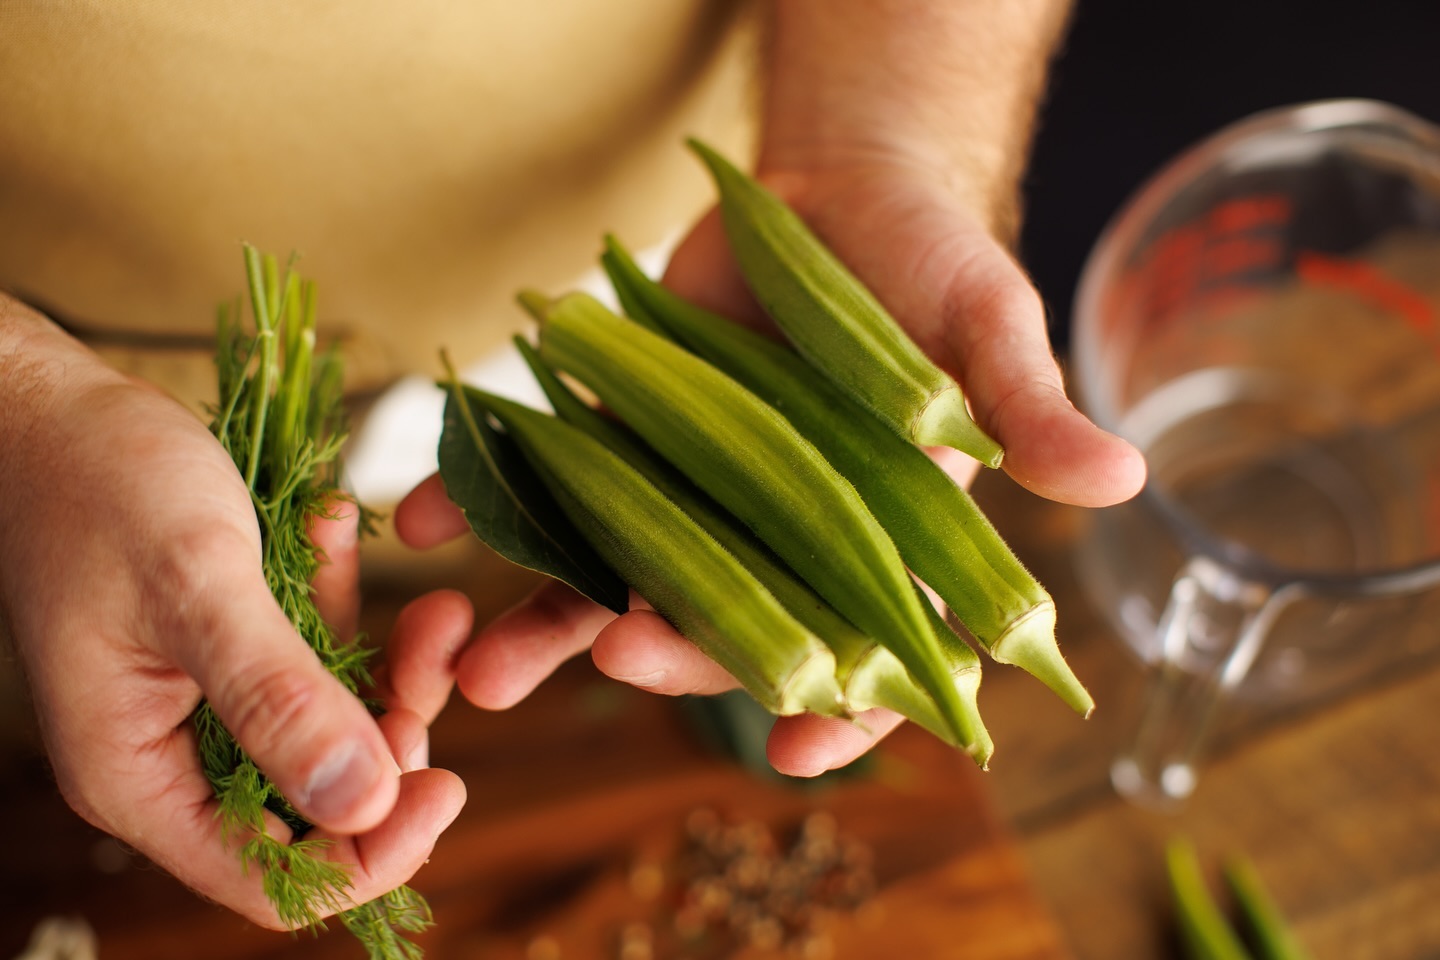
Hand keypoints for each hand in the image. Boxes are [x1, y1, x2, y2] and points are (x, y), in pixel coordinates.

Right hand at [0, 301, 465, 927]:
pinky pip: (316, 652)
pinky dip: (341, 600)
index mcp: (138, 774)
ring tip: (418, 598)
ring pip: (331, 723)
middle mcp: (174, 753)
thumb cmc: (100, 483)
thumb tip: (366, 802)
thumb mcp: (197, 586)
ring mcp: (206, 699)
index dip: (368, 850)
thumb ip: (277, 697)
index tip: (445, 784)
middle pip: (316, 804)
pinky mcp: (234, 646)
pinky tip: (334, 527)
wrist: (55, 406)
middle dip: (391, 735)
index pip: (271, 879)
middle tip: (433, 653)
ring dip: (384, 660)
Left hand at [397, 141, 1144, 781]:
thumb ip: (1026, 410)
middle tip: (628, 650)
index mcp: (874, 541)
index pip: (869, 652)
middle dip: (675, 651)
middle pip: (722, 625)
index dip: (841, 706)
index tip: (799, 744)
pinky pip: (542, 487)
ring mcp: (685, 497)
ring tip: (482, 663)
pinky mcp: (615, 443)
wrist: (829, 191)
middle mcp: (772, 540)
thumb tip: (1124, 480)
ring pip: (614, 583)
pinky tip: (418, 515)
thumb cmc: (925, 264)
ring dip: (545, 627)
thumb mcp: (983, 322)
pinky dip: (475, 502)